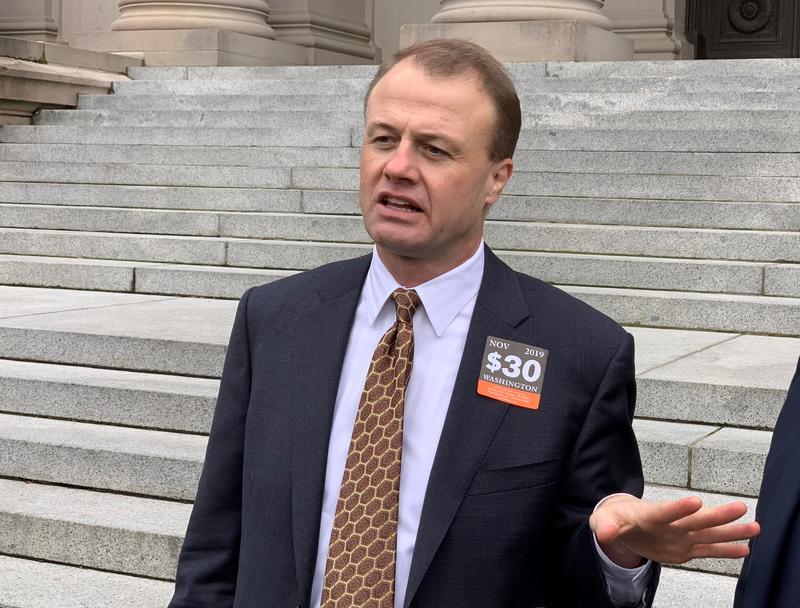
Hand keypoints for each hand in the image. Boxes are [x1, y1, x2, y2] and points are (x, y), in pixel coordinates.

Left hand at [589, 494, 760, 567]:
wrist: (623, 523)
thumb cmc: (614, 519)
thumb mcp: (604, 522)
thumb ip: (606, 527)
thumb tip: (604, 533)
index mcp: (649, 516)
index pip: (664, 511)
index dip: (678, 507)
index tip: (696, 501)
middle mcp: (670, 524)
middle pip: (695, 520)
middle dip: (717, 515)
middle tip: (740, 506)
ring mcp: (680, 536)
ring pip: (708, 533)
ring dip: (730, 531)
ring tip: (754, 526)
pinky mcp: (684, 548)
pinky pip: (707, 550)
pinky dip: (725, 551)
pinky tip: (745, 549)